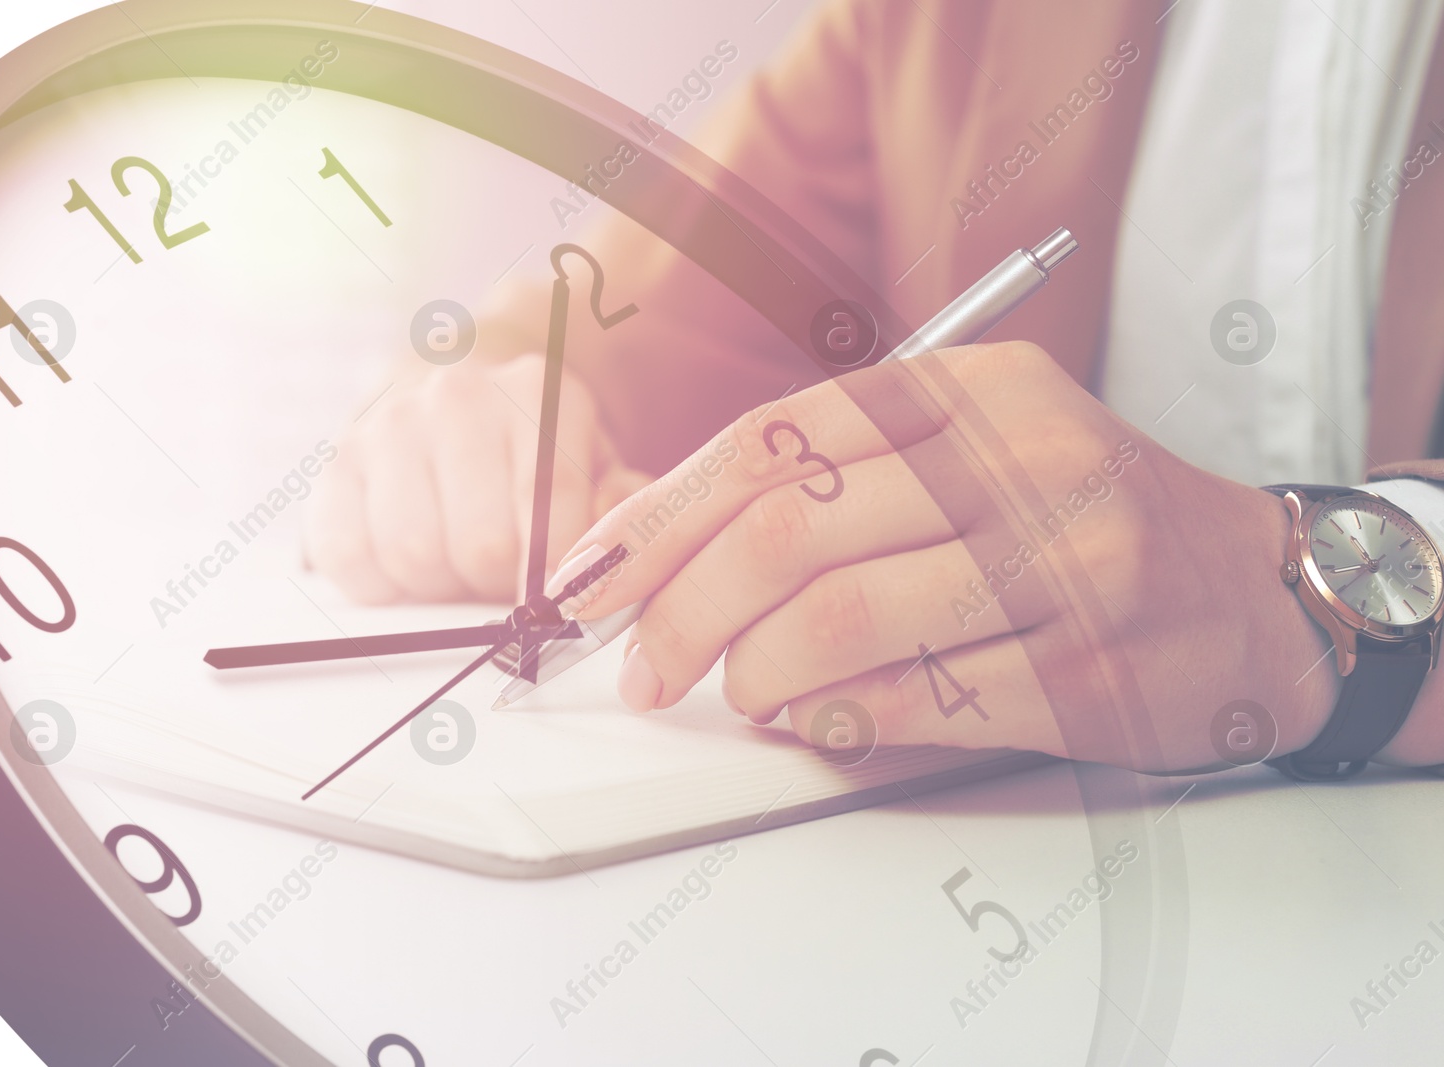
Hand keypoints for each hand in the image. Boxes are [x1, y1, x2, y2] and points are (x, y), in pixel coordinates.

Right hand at [305, 354, 651, 602]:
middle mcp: (458, 396)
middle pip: (482, 544)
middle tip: (506, 578)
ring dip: (443, 586)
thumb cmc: (536, 457)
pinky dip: (383, 584)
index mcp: (536, 392)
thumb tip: (613, 556)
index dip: (557, 573)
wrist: (459, 410)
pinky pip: (352, 558)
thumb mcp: (596, 470)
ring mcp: (388, 426)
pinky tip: (409, 564)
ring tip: (461, 566)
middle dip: (500, 583)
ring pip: (415, 556)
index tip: (559, 604)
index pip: (550, 501)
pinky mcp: (336, 466)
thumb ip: (620, 508)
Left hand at [556, 342, 1364, 773]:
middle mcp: (1018, 460)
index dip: (660, 515)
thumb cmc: (1079, 517)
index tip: (592, 579)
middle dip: (682, 611)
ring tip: (737, 691)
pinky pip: (918, 702)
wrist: (1251, 591)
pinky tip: (816, 717)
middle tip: (643, 665)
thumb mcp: (972, 448)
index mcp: (968, 390)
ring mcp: (1062, 562)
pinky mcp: (1087, 667)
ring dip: (754, 672)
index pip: (772, 440)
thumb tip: (673, 554)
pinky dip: (839, 718)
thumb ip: (839, 478)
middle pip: (789, 531)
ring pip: (842, 619)